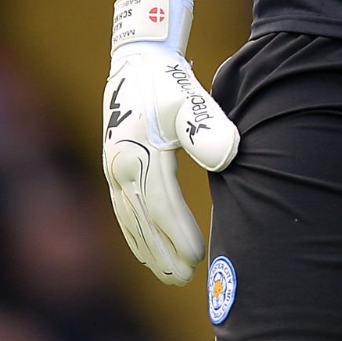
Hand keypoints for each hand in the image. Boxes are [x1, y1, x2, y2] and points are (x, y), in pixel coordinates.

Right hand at [102, 0, 238, 284]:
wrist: (137, 61)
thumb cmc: (169, 82)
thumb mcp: (189, 98)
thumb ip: (206, 127)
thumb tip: (227, 157)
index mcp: (139, 152)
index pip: (162, 203)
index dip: (178, 232)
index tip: (199, 255)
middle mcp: (121, 166)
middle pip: (143, 219)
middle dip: (163, 252)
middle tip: (186, 279)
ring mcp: (114, 169)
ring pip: (131, 220)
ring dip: (149, 250)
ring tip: (171, 276)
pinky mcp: (115, 169)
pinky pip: (124, 211)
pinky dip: (136, 235)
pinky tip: (149, 252)